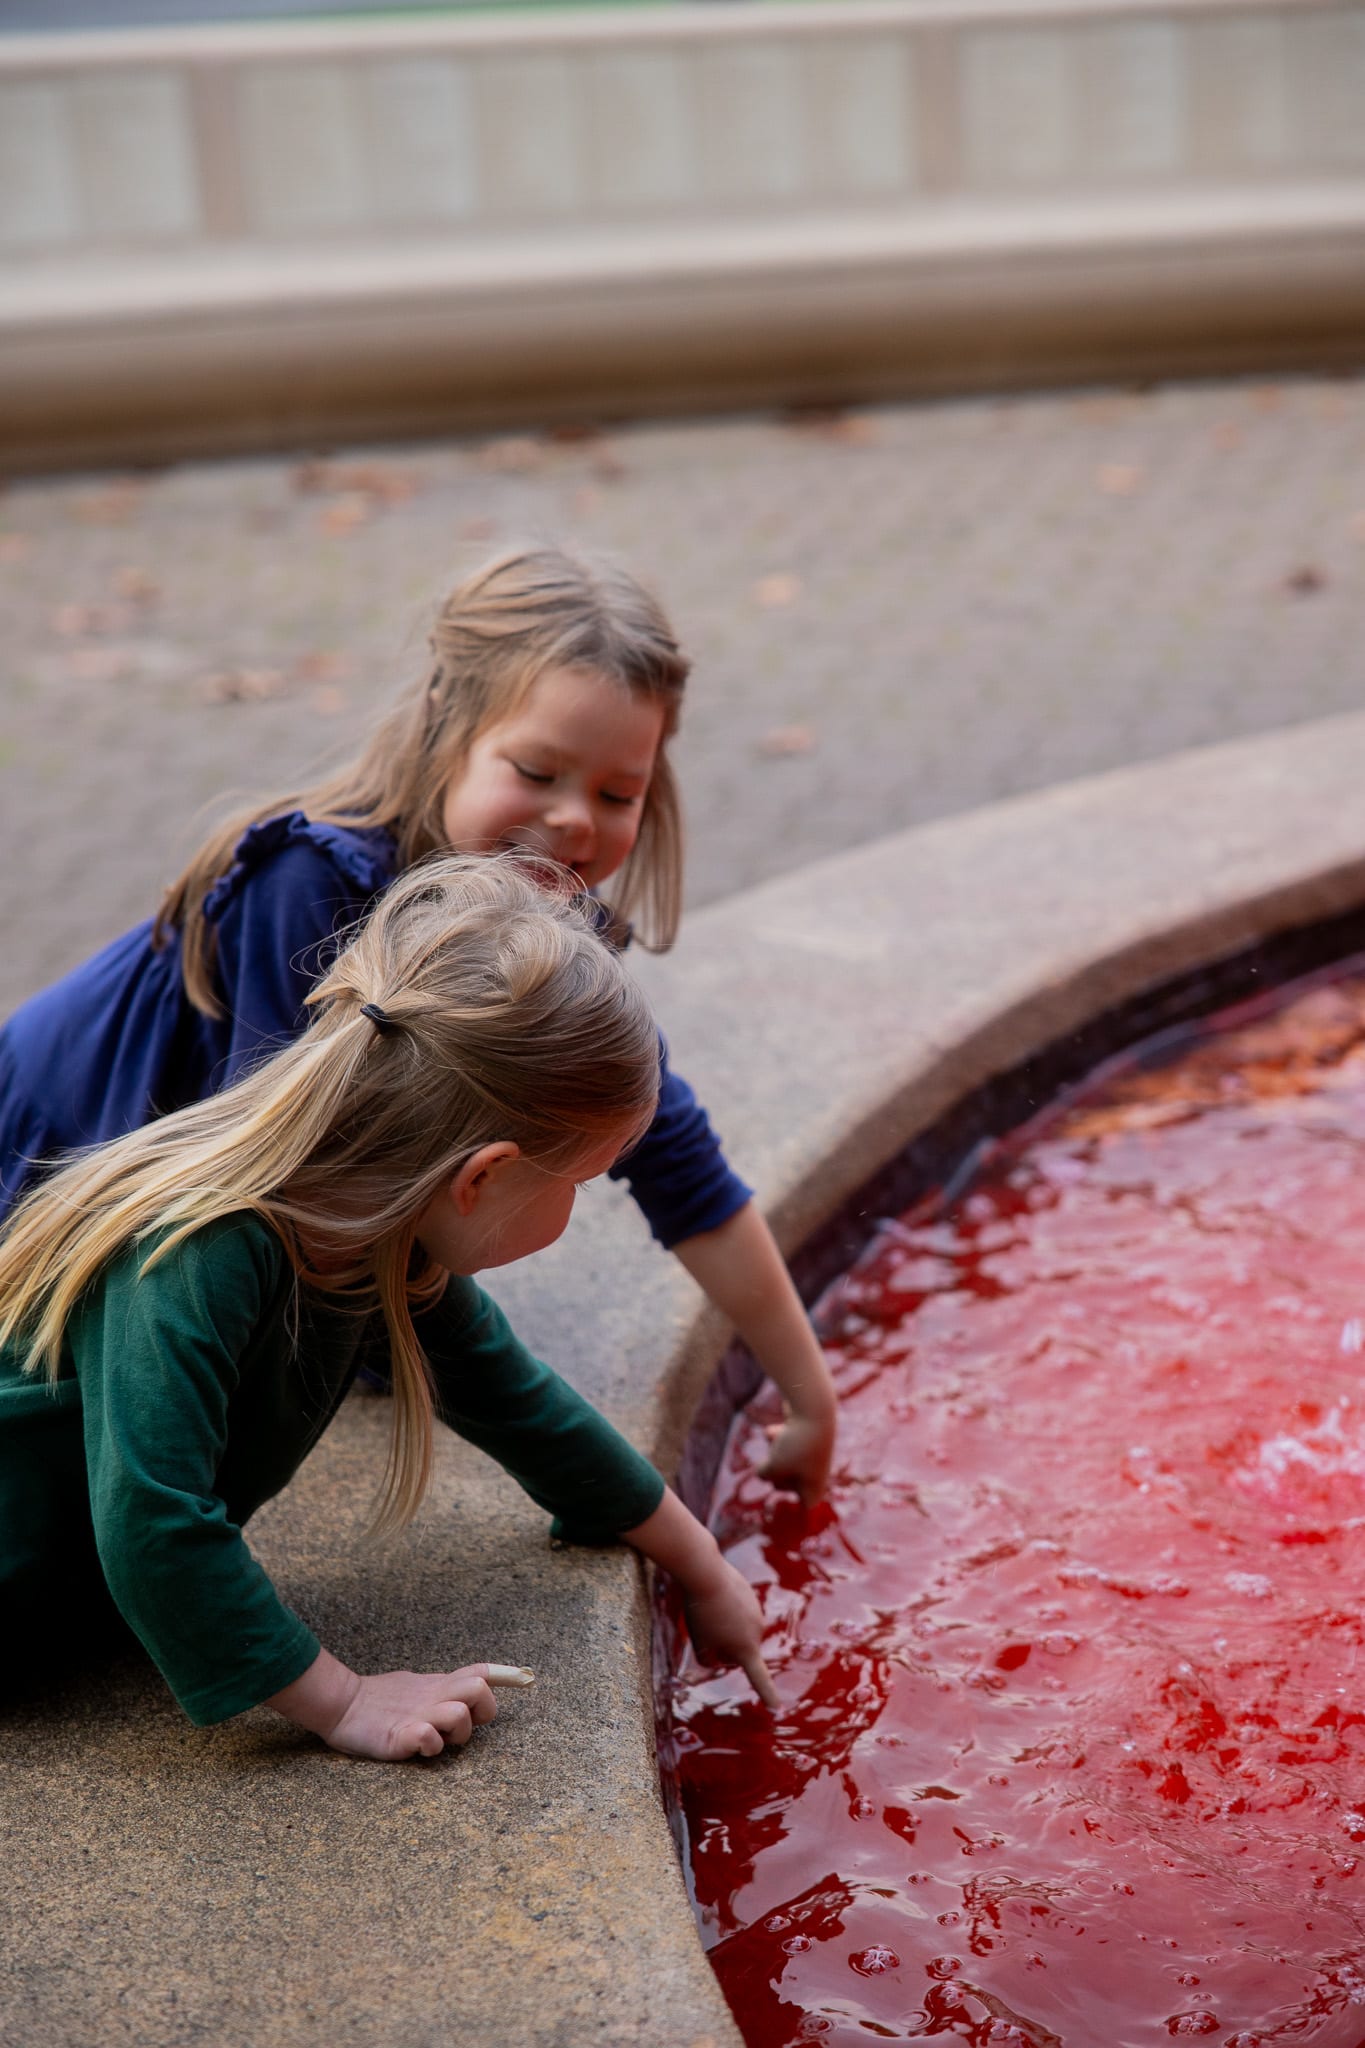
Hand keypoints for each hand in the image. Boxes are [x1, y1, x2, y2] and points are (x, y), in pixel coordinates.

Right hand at [268, 1650, 533, 1760]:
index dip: (505, 1675)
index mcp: (439, 1685)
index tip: (526, 1679)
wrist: (340, 1704)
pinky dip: (430, 1746)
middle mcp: (434, 1696)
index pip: (479, 1671)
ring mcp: (417, 1715)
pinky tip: (419, 1747)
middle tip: (465, 1725)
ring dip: (457, 1733)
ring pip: (460, 1715)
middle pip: (479, 1689)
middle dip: (484, 1710)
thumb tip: (476, 1680)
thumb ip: (446, 1686)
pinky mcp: (399, 1736)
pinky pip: (428, 1738)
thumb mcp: (419, 1686)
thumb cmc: (381, 1700)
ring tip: (438, 1739)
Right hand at [623, 1490, 778, 1708]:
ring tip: (703, 1617)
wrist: (704, 1570)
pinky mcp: (744, 1648)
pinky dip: (768, 1693)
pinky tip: (777, 1709)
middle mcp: (756, 1621)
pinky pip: (757, 1676)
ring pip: (715, 1655)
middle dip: (706, 1636)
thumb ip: (700, 1587)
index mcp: (750, 1607)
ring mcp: (752, 1634)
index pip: (730, 1628)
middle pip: (721, 1646)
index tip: (722, 1621)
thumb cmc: (699, 1569)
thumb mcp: (701, 1579)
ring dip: (704, 1643)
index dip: (721, 1624)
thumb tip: (683, 1552)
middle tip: (701, 1611)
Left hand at [683, 1560, 779, 1709]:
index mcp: (746, 1649)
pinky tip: (715, 1598)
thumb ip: (710, 1659)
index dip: (767, 1695)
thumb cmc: (701, 1612)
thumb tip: (718, 1658)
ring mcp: (756, 1612)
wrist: (705, 1572)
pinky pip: (738, 1610)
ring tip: (708, 1610)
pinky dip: (727, 1609)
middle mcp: (757, 1632)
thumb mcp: (699, 1644)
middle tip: (705, 1630)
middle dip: (724, 1647)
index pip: (759, 1678)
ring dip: (726, 1626)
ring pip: (739, 1629)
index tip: (776, 1709)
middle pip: (739, 1650)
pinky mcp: (751, 1596)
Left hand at [758, 1406, 835, 1507]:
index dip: (796, 1512)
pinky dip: (776, 1436)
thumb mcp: (773, 1465)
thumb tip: (761, 1470)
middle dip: (776, 1475)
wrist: (813, 1407)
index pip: (806, 1506)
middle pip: (787, 1483)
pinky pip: (781, 1441)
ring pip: (782, 1460)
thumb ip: (763, 1473)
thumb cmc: (796, 1443)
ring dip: (774, 1451)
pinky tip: (774, 1430)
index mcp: (814, 1486)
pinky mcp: (802, 1435)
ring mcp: (809, 1452)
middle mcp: (815, 1471)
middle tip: (777, 1465)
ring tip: (777, 1442)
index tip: (785, 1516)